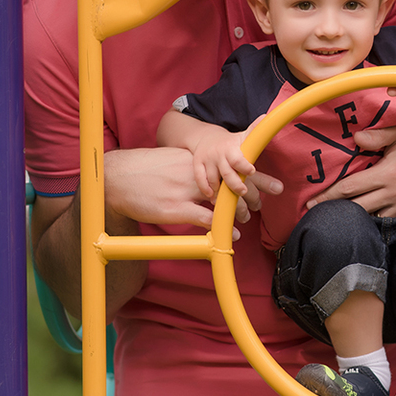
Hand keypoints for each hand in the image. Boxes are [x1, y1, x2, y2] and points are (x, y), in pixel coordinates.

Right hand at [104, 146, 282, 238]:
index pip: (228, 163)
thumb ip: (193, 169)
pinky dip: (221, 227)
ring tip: (250, 216)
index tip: (267, 167)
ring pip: (223, 199)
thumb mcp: (172, 164)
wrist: (117, 178)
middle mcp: (194, 172)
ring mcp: (185, 190)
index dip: (250, 166)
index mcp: (194, 161)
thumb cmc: (144, 172)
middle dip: (257, 183)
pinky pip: (205, 219)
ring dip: (239, 209)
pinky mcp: (176, 208)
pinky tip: (231, 234)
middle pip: (233, 177)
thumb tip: (208, 175)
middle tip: (278, 187)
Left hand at [307, 123, 395, 215]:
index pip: (350, 188)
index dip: (328, 196)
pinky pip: (391, 221)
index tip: (312, 203)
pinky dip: (378, 220)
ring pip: (373, 218)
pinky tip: (368, 219)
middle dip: (336, 213)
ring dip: (357, 219)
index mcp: (388, 174)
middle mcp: (395, 194)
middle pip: (357, 209)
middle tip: (317, 216)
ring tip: (341, 219)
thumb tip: (355, 138)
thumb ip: (378, 136)